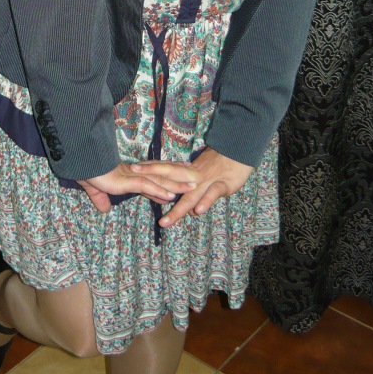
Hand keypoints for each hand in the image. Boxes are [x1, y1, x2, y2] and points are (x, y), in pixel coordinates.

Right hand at [78, 161, 197, 213]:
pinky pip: (146, 186)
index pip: (152, 174)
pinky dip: (159, 191)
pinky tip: (170, 196)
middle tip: (194, 178)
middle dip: (178, 177)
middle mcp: (133, 173)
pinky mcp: (125, 181)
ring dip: (176, 184)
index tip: (179, 178)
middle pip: (161, 174)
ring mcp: (131, 176)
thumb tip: (104, 209)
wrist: (77, 162)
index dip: (165, 176)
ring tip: (192, 187)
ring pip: (158, 180)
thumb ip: (101, 197)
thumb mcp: (95, 188)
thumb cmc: (84, 169)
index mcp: (128, 173)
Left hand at [133, 147, 253, 227]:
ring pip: (190, 195)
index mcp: (189, 170)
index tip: (131, 166)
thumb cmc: (222, 163)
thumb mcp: (204, 174)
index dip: (149, 167)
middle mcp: (194, 175)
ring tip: (164, 222)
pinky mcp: (223, 184)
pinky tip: (199, 211)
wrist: (241, 152)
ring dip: (177, 209)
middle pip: (170, 174)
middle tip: (134, 177)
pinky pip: (213, 193)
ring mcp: (207, 180)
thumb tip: (186, 206)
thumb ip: (193, 188)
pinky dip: (206, 201)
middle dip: (152, 176)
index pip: (165, 167)